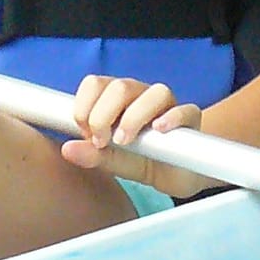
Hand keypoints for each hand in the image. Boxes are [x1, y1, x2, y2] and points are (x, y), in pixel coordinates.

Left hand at [61, 74, 211, 198]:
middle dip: (104, 114)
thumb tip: (68, 149)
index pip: (95, 84)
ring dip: (134, 116)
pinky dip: (171, 117)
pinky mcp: (191, 119)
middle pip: (121, 86)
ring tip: (125, 140)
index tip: (84, 132)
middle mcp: (141, 96)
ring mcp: (168, 105)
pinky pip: (185, 110)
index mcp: (117, 100)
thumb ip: (95, 155)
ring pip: (155, 92)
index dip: (85, 105)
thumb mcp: (116, 161)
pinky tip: (159, 130)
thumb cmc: (145, 160)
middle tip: (102, 141)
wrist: (181, 174)